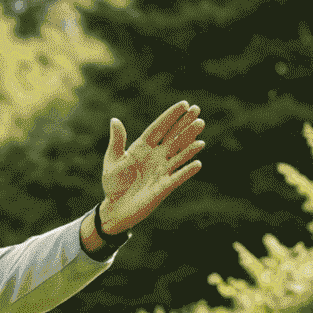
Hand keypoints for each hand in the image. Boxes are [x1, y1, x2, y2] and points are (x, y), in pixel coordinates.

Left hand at [99, 101, 204, 235]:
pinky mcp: (164, 187)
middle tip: (197, 110)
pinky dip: (187, 171)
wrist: (115, 208)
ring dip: (190, 143)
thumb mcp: (112, 161)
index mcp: (143, 147)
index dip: (171, 116)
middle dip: (185, 124)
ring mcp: (162, 171)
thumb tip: (114, 120)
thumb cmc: (113, 184)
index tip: (184, 104)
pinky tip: (197, 163)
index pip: (159, 128)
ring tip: (200, 129)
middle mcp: (156, 156)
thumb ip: (117, 141)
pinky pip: (178, 177)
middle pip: (173, 137)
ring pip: (179, 154)